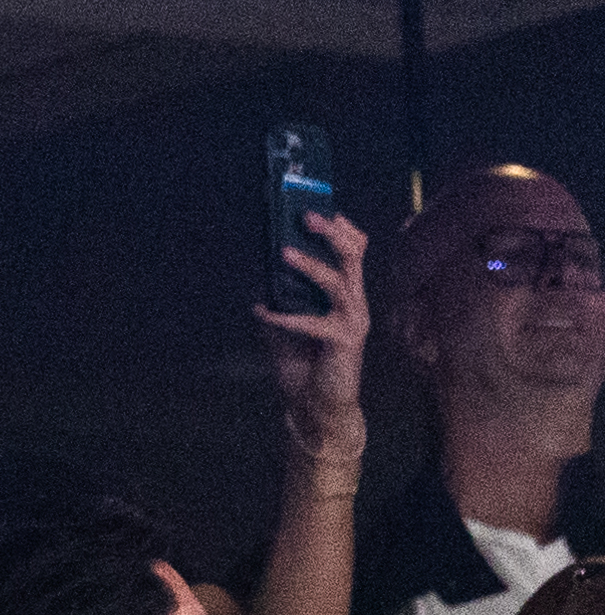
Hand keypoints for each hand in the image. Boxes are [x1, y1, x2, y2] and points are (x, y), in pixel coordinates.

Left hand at [259, 210, 369, 463]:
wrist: (315, 409)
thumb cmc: (304, 366)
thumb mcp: (284, 326)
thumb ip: (279, 299)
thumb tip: (260, 271)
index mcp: (346, 294)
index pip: (354, 250)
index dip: (340, 226)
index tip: (318, 205)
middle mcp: (355, 303)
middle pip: (354, 256)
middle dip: (331, 233)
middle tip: (306, 216)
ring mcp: (354, 322)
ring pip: (340, 282)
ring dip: (311, 266)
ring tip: (284, 253)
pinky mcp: (344, 343)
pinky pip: (313, 323)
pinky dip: (285, 316)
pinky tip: (262, 311)